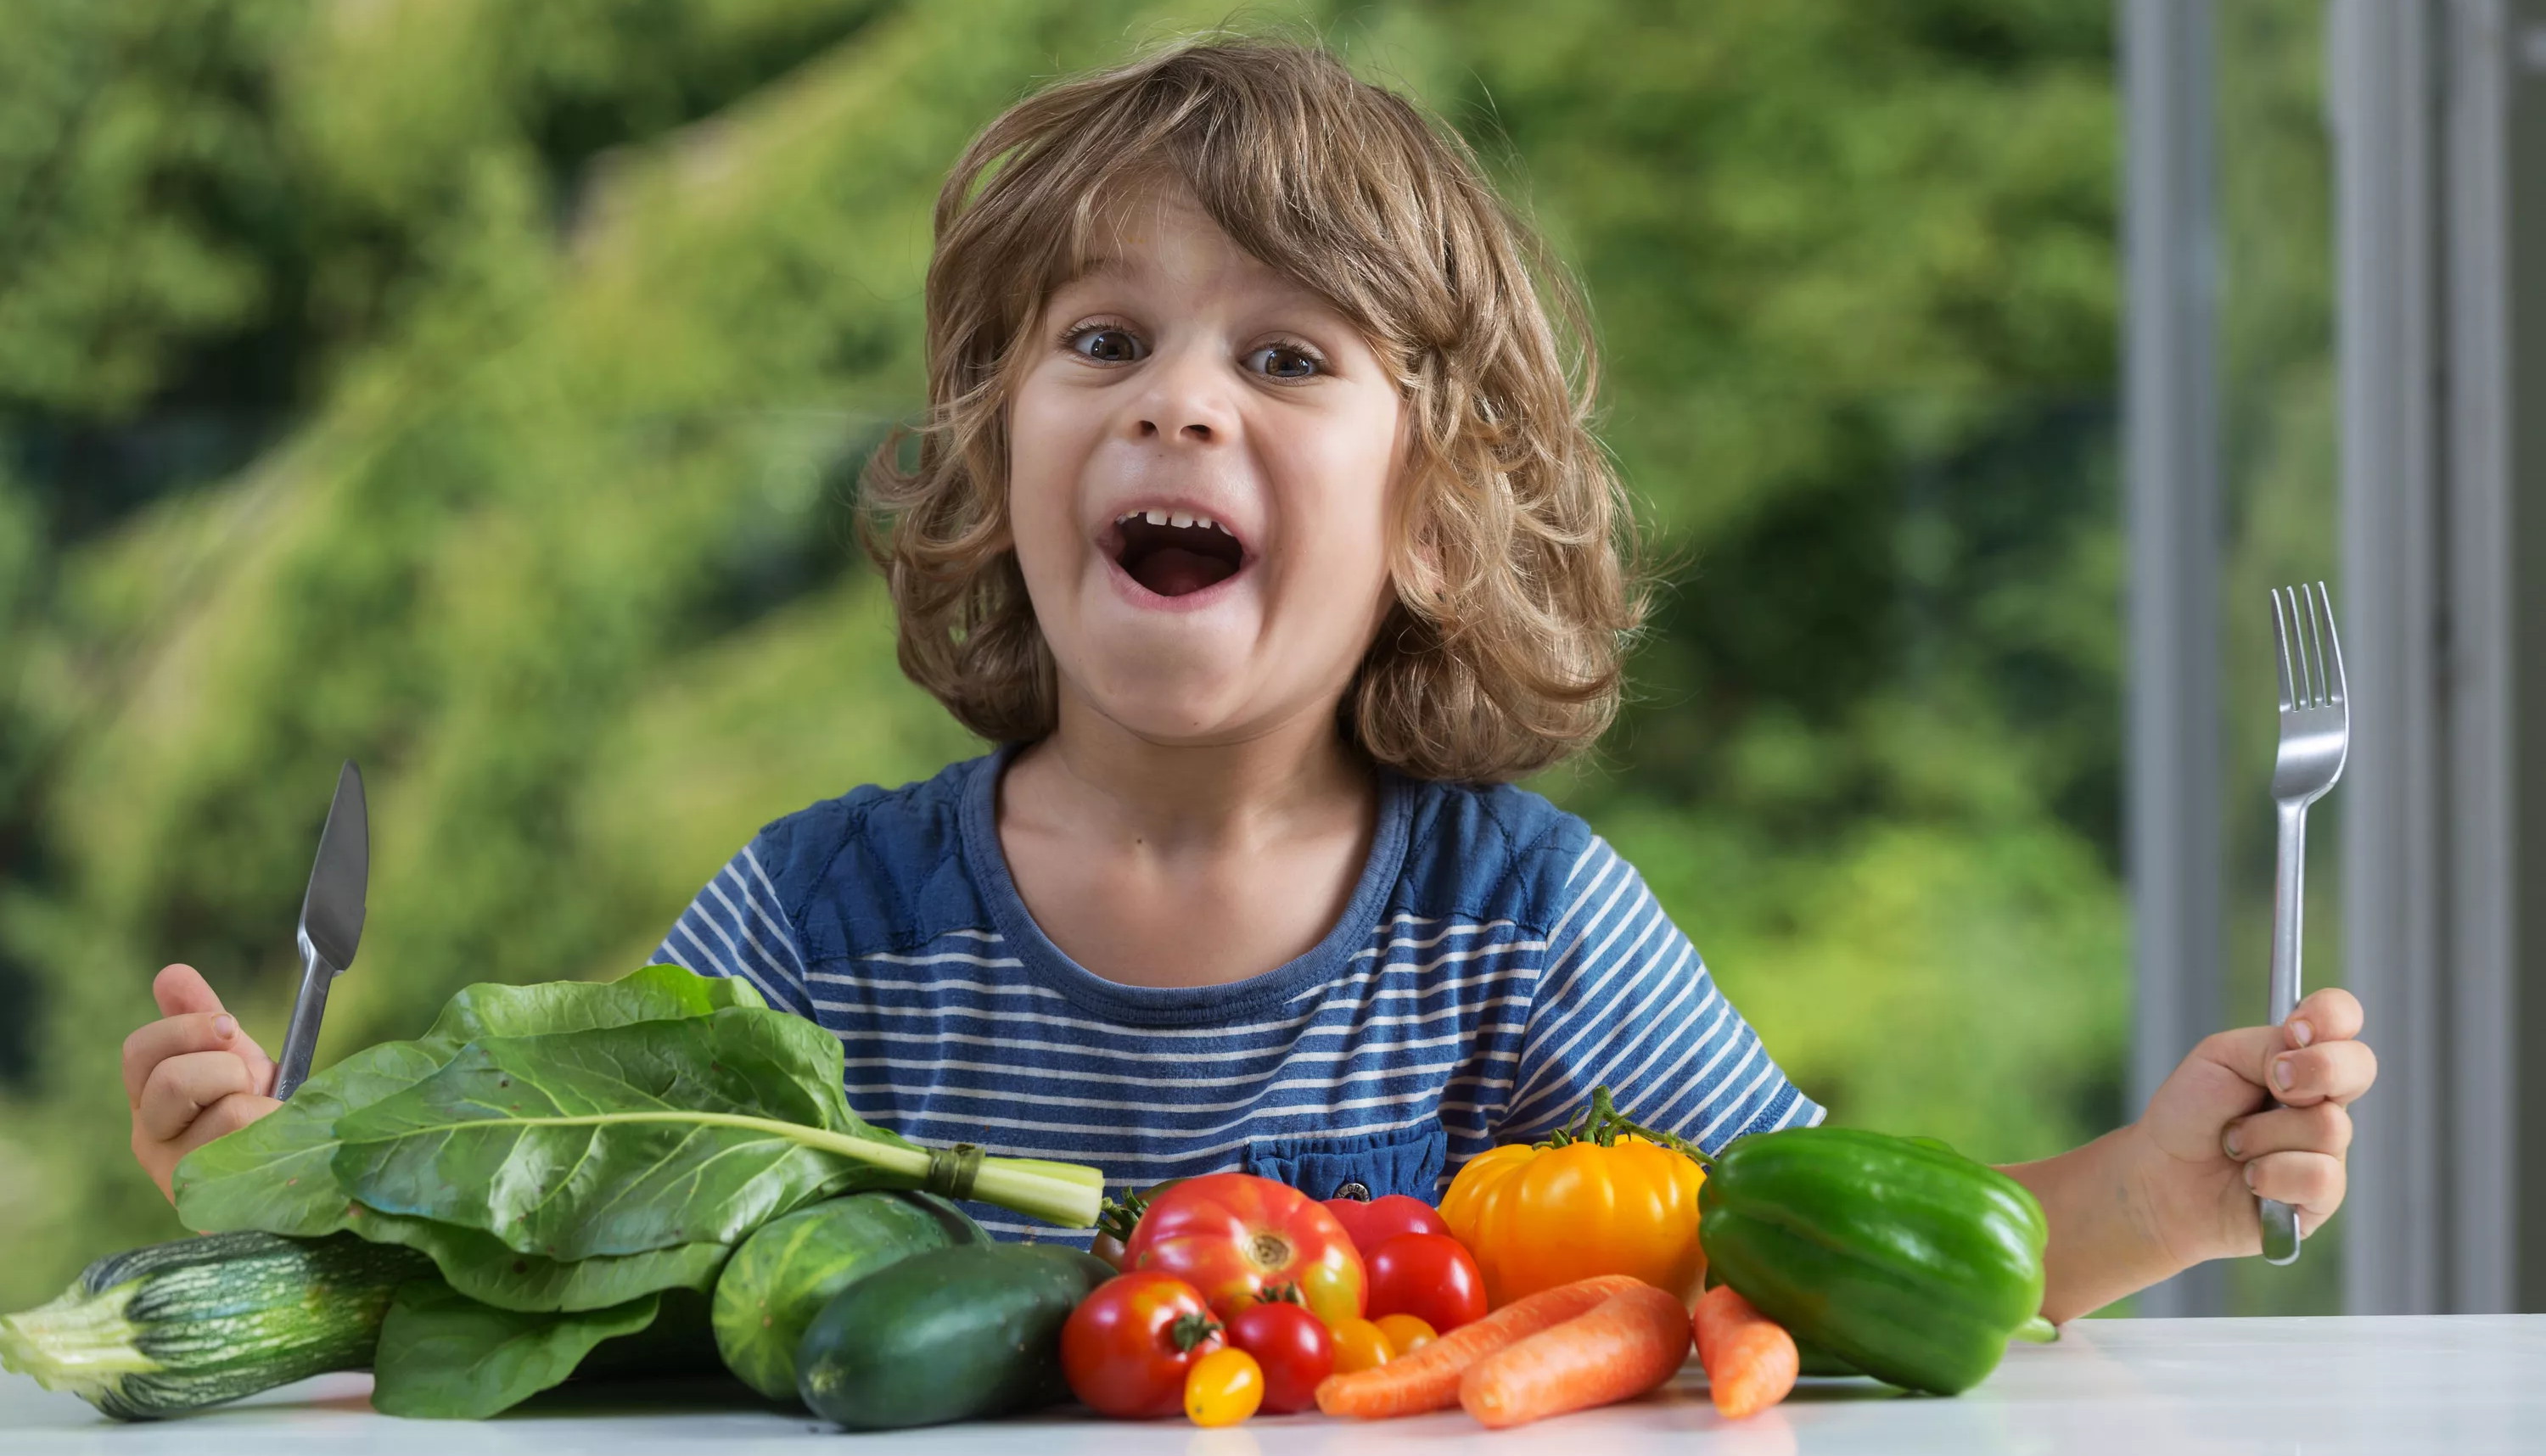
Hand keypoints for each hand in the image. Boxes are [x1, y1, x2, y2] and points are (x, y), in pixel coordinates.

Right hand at [124, 965, 280, 1202]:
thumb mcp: (231, 1060)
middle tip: (249, 1082)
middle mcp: (150, 1138)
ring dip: (260, 1104)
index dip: (187, 1028)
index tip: (230, 1025)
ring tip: (264, 1119)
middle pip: (171, 1080)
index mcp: (147, 1098)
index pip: (139, 1051)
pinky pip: (261, 1144)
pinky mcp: (217, 1201)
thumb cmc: (253, 1116)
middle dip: (226, 1068)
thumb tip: (169, 974)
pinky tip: (277, 1142)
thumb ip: (200, 1018)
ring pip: (227, 1112)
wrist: (285, 1176)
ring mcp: (179, 1174)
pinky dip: (279, 1128)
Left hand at [2129, 986, 2376, 1265]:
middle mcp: (2323, 1099)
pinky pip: (2319, 1178)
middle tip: (2275, 1084)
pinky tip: (2251, 1179)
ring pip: (2328, 1127)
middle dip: (2318, 1069)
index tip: (2296, 1029)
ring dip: (2262, 1135)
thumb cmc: (2190, 1113)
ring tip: (2234, 1144)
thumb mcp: (2218, 1059)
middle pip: (2360, 1066)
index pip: (2341, 1018)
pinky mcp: (2322, 1197)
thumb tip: (2304, 1056)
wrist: (2162, 1177)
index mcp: (2299, 1057)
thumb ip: (2267, 1046)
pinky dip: (2271, 1175)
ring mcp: (2328, 1148)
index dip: (2331, 1015)